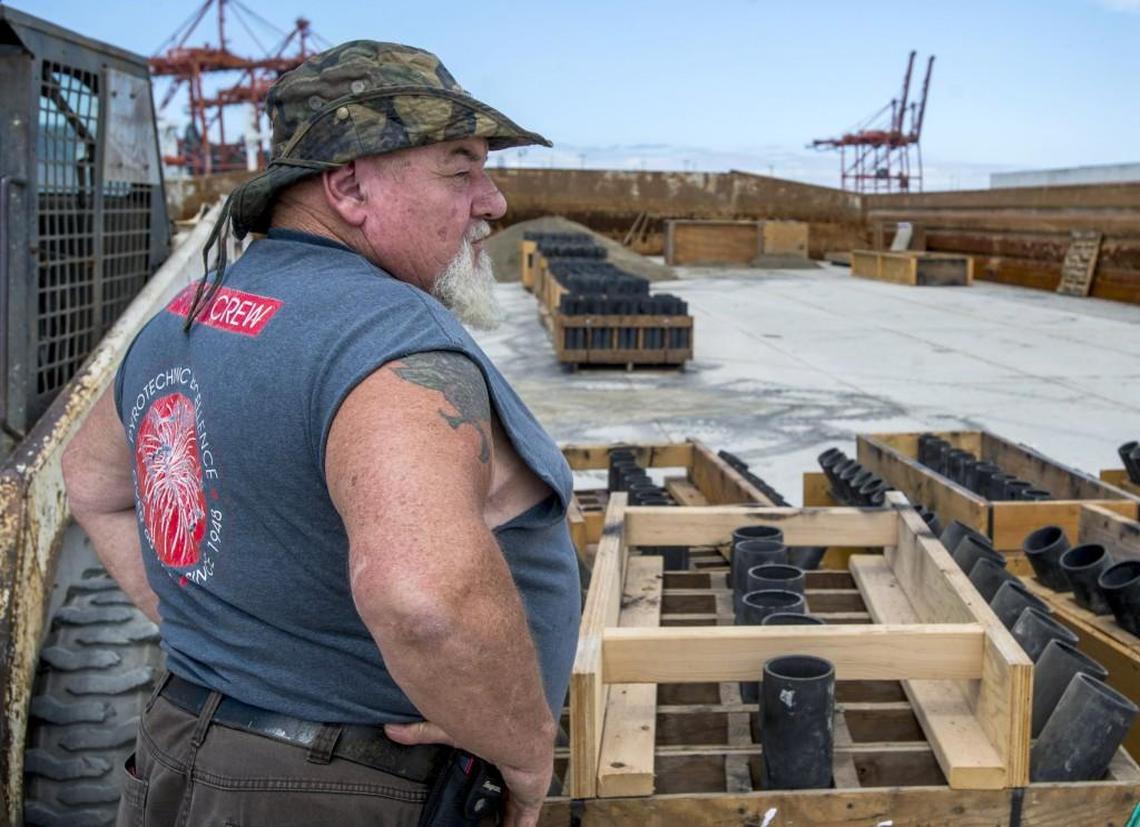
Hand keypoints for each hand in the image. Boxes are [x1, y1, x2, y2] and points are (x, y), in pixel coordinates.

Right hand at [386, 721, 552, 826]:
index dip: (478, 791)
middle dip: (490, 810)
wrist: (520, 734)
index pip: (485, 781)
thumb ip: (422, 732)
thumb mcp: (451, 732)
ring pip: (511, 813)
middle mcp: (508, 775)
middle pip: (498, 799)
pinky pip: (525, 823)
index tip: (466, 801)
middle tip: (475, 820)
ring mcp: (521, 790)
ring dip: (504, 820)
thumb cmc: (488, 726)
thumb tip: (389, 730)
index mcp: (493, 761)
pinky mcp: (531, 802)